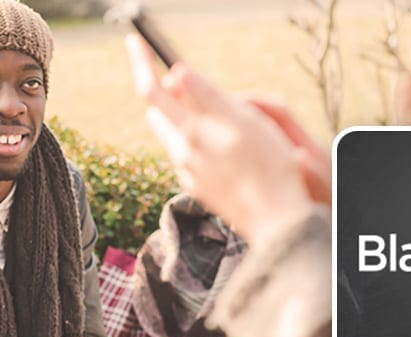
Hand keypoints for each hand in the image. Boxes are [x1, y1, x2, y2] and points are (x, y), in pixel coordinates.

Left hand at [126, 33, 316, 247]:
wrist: (276, 220)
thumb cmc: (268, 165)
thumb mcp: (241, 120)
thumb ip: (206, 95)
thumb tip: (175, 72)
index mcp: (189, 132)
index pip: (151, 90)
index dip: (141, 63)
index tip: (134, 42)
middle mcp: (182, 154)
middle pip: (159, 115)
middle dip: (166, 96)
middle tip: (186, 85)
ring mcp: (189, 174)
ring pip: (176, 137)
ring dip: (184, 121)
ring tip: (218, 120)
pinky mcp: (200, 189)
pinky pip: (190, 159)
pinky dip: (198, 145)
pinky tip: (225, 151)